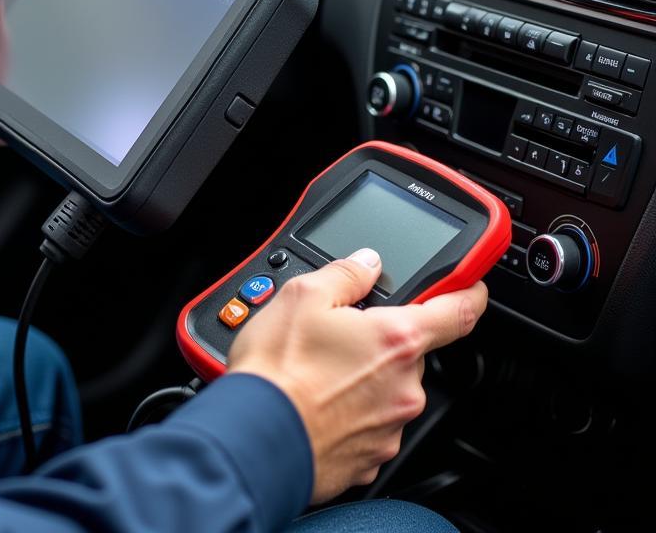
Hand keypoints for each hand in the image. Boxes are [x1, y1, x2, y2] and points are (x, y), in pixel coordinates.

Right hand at [228, 248, 486, 503]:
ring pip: (388, 388)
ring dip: (363, 377)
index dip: (468, 291)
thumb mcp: (302, 296)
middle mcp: (404, 387)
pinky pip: (369, 424)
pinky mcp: (371, 459)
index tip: (470, 284)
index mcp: (396, 340)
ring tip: (316, 372)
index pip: (459, 311)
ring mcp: (390, 427)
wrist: (254, 439)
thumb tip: (365, 263)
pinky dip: (349, 411)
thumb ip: (344, 273)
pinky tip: (315, 402)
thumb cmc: (278, 372)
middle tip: (338, 334)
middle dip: (381, 340)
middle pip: (409, 351)